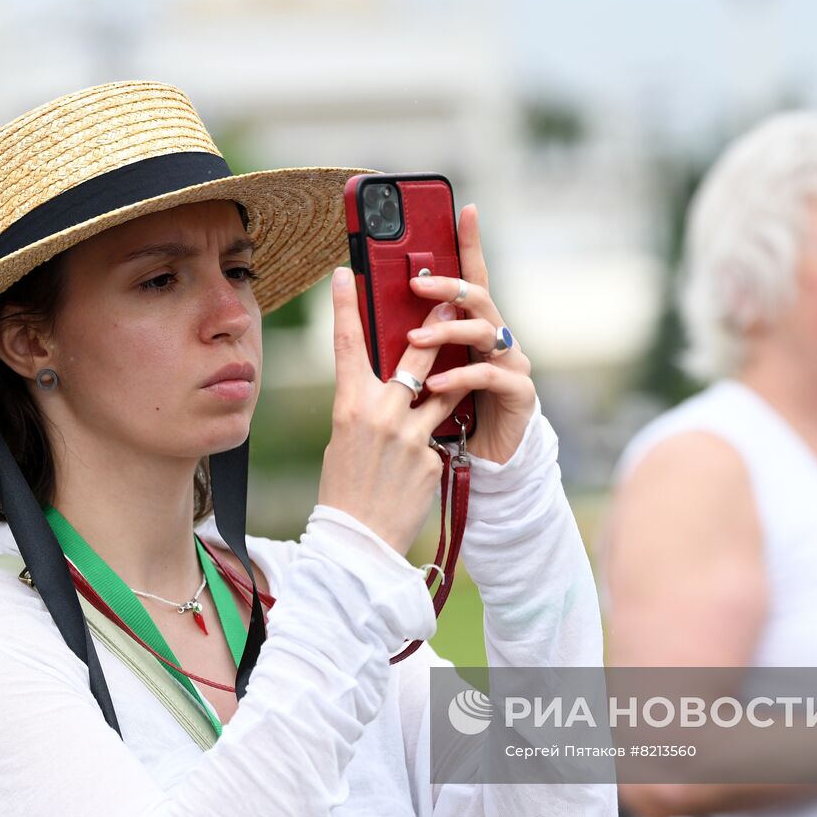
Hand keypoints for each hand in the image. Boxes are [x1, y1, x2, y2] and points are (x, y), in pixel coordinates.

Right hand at [318, 267, 487, 553]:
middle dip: (436, 327)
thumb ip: (367, 407)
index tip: (345, 274)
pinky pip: (441, 437)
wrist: (357, 542)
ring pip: (446, 393)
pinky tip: (420, 466)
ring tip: (471, 358)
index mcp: (349, 407)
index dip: (344, 307)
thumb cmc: (345, 488)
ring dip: (457, 377)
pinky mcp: (433, 459)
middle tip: (451, 299)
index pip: (347, 346)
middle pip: (416, 359)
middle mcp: (381, 415)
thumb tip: (387, 384)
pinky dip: (435, 444)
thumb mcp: (345, 439)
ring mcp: (411, 437)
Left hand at [404, 204, 535, 464]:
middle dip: (446, 287)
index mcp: (473, 325)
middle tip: (416, 284)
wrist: (484, 459)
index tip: (465, 208)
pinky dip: (458, 378)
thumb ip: (409, 340)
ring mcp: (511, 362)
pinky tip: (433, 383)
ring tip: (414, 341)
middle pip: (476, 297)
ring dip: (445, 333)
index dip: (471, 242)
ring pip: (482, 333)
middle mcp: (497, 337)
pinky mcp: (518, 393)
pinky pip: (487, 377)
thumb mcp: (425, 370)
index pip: (472, 275)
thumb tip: (367, 307)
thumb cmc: (449, 411)